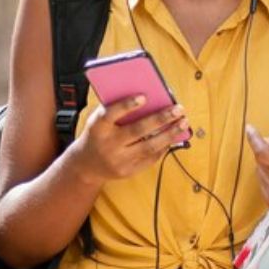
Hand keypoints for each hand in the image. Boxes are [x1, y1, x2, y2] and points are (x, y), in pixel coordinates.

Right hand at [71, 96, 190, 183]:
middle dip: (161, 119)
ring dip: (169, 134)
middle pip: (137, 130)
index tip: (144, 97)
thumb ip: (115, 109)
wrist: (86, 165)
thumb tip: (147, 98)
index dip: (127, 106)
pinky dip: (164, 146)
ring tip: (183, 123)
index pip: (111, 114)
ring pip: (149, 146)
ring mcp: (118, 160)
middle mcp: (108, 145)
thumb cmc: (97, 135)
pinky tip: (173, 136)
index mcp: (98, 128)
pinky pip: (150, 158)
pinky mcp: (128, 172)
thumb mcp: (98, 120)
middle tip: (178, 109)